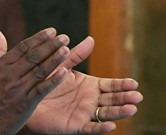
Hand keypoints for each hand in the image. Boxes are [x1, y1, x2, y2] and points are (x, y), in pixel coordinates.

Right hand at [0, 28, 70, 134]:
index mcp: (1, 65)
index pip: (23, 47)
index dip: (38, 38)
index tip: (51, 31)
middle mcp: (10, 75)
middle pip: (33, 57)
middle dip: (50, 46)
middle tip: (64, 37)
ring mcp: (18, 89)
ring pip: (39, 71)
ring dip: (54, 59)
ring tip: (66, 50)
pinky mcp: (25, 104)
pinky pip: (41, 90)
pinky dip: (53, 81)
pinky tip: (64, 73)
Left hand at [26, 37, 142, 133]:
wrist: (28, 97)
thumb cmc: (45, 80)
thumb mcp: (62, 65)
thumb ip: (76, 55)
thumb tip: (91, 39)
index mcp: (90, 86)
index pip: (111, 86)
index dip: (122, 85)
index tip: (134, 83)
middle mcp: (90, 101)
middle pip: (112, 100)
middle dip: (125, 98)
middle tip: (137, 97)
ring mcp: (84, 114)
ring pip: (106, 114)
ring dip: (119, 112)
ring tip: (131, 109)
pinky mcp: (75, 126)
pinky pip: (90, 128)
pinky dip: (100, 128)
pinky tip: (111, 126)